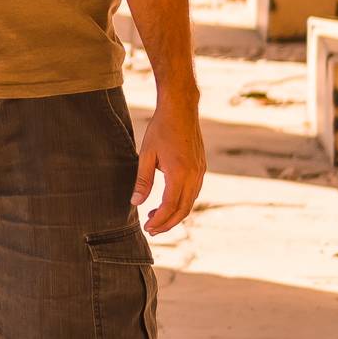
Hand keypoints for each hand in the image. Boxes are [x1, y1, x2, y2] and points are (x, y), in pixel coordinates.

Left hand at [134, 90, 205, 234]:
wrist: (181, 109)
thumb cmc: (161, 129)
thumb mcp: (146, 154)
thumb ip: (142, 181)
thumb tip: (135, 202)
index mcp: (179, 173)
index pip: (169, 206)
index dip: (159, 220)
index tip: (147, 228)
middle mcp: (194, 175)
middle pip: (183, 209)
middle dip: (167, 223)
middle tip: (151, 229)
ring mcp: (200, 171)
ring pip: (190, 202)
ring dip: (175, 214)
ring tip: (156, 217)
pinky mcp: (201, 167)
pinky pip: (194, 192)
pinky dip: (182, 202)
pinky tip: (169, 202)